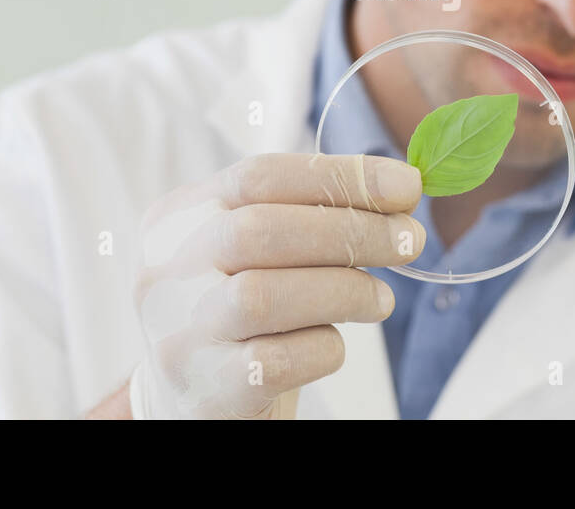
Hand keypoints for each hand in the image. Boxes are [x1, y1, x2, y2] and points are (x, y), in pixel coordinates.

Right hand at [130, 152, 424, 417]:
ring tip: (381, 299)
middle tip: (409, 240)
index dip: (339, 176)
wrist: (195, 399)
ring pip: (262, 296)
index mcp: (179, 218)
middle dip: (349, 230)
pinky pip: (274, 362)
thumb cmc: (243, 313)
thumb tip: (401, 190)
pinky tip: (334, 344)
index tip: (405, 186)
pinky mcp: (206, 390)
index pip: (259, 176)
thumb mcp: (259, 252)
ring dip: (343, 290)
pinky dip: (321, 348)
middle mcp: (166, 271)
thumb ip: (312, 215)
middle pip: (259, 230)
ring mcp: (179, 333)